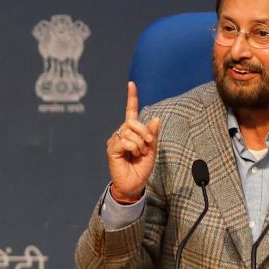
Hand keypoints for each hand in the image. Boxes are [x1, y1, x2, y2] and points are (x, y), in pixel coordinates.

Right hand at [107, 81, 161, 203]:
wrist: (134, 185)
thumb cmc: (141, 168)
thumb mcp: (152, 149)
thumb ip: (153, 134)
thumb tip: (156, 119)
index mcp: (131, 132)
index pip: (131, 111)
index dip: (131, 97)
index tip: (131, 84)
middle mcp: (121, 133)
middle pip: (132, 121)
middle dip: (144, 132)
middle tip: (148, 145)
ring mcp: (115, 141)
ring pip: (130, 132)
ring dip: (140, 143)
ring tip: (140, 153)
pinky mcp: (112, 149)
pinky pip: (125, 141)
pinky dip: (133, 147)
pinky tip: (133, 154)